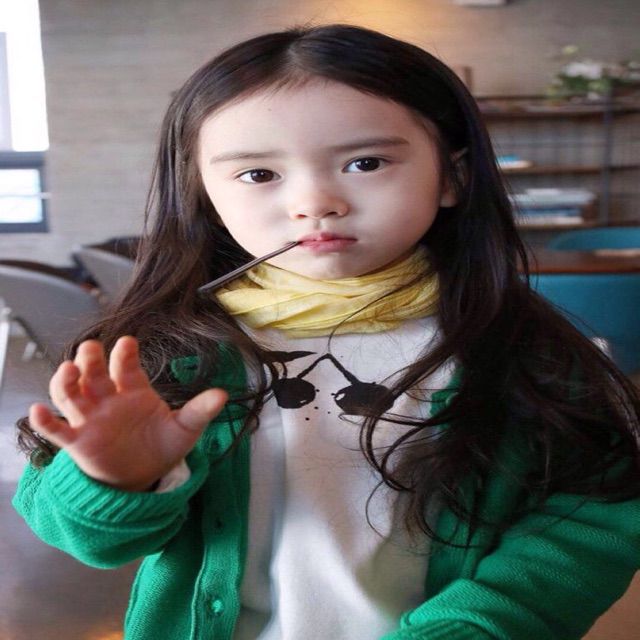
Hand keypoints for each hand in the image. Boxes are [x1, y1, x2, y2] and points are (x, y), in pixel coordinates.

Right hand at [29, 336, 227, 491]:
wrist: (146, 476)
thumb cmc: (163, 445)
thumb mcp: (185, 429)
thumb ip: (200, 411)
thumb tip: (223, 395)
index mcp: (135, 390)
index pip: (126, 367)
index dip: (124, 354)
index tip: (127, 343)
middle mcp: (109, 399)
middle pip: (93, 373)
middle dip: (90, 359)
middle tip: (92, 349)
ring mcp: (91, 418)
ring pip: (70, 394)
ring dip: (65, 381)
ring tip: (68, 370)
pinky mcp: (78, 442)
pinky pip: (57, 429)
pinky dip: (45, 420)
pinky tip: (37, 411)